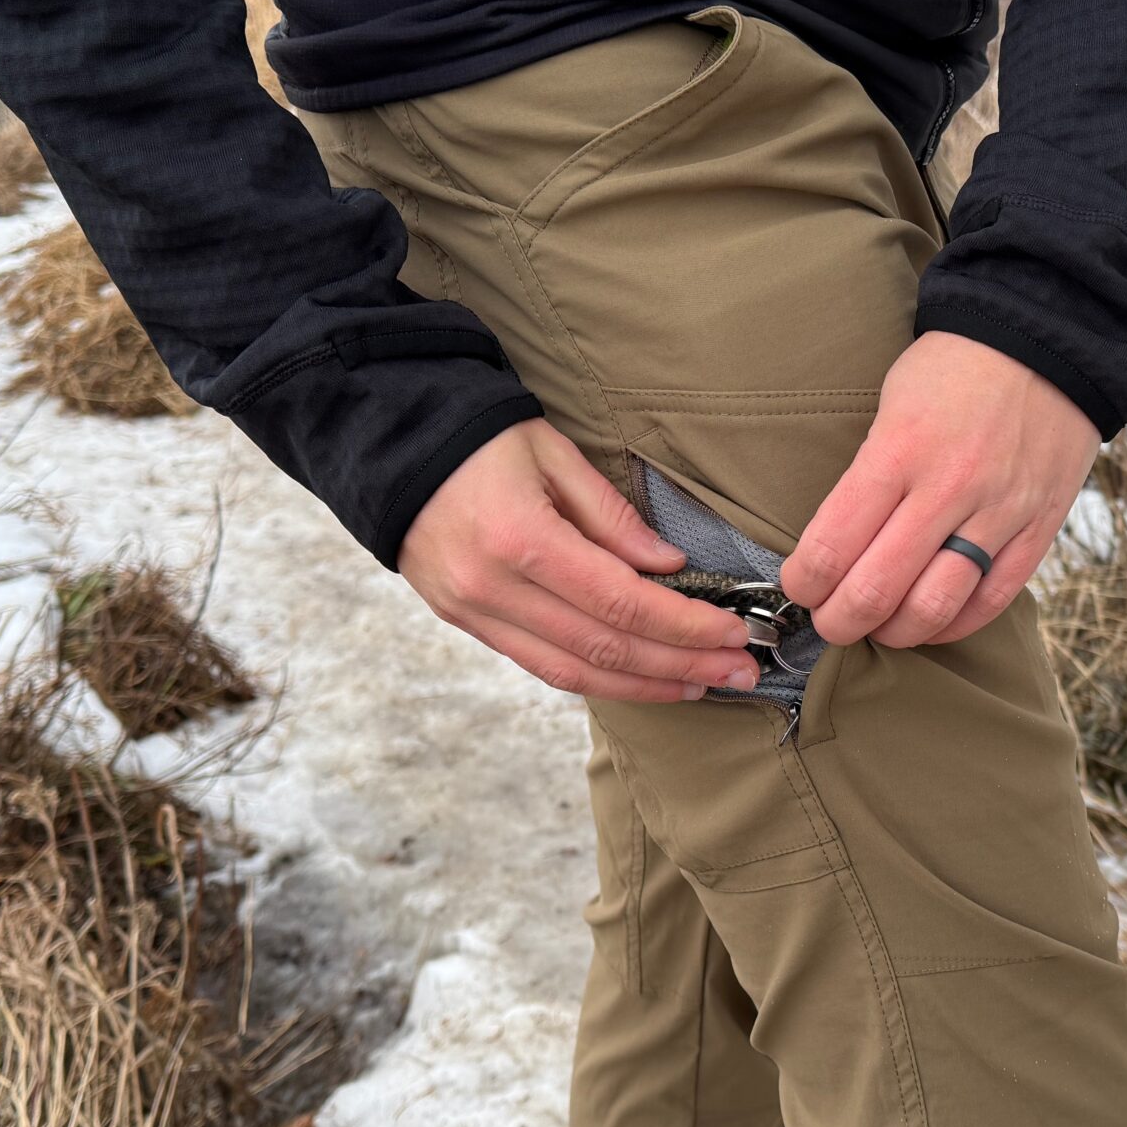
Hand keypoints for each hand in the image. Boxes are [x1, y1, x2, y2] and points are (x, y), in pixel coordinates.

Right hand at [401, 418, 763, 700]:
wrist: (386, 445)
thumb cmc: (478, 437)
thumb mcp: (552, 453)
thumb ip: (613, 517)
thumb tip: (670, 567)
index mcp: (521, 539)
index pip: (622, 604)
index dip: (684, 627)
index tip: (732, 634)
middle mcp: (494, 588)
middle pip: (604, 649)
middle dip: (681, 666)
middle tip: (739, 672)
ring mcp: (473, 613)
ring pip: (572, 673)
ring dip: (644, 686)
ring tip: (700, 688)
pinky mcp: (464, 623)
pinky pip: (540, 666)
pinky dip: (596, 678)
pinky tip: (640, 678)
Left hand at [782, 331, 1097, 647]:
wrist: (1045, 339)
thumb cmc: (952, 370)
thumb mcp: (891, 406)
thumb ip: (868, 477)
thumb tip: (836, 546)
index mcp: (898, 451)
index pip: (831, 546)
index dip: (804, 584)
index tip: (800, 587)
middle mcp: (947, 488)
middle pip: (876, 590)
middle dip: (839, 621)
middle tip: (830, 621)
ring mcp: (998, 513)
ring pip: (934, 607)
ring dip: (894, 633)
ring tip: (879, 627)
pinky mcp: (1037, 529)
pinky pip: (990, 601)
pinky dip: (952, 625)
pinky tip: (930, 622)